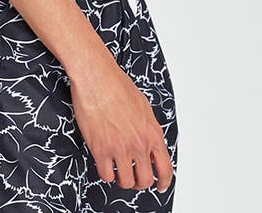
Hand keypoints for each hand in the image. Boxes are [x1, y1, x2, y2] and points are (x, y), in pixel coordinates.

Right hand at [69, 54, 173, 193]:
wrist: (96, 76)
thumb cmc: (116, 84)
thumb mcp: (143, 105)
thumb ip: (148, 127)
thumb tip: (148, 138)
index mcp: (152, 133)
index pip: (165, 169)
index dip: (163, 181)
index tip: (160, 185)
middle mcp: (138, 144)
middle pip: (145, 180)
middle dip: (139, 182)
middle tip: (133, 177)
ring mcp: (120, 148)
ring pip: (125, 181)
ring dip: (122, 179)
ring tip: (117, 171)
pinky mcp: (100, 149)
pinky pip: (106, 175)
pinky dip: (106, 173)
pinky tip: (104, 164)